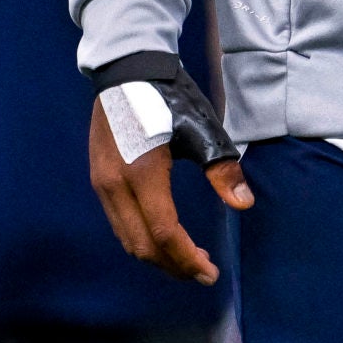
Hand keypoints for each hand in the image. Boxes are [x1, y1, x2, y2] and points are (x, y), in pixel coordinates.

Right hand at [86, 99, 252, 284]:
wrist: (128, 69)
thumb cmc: (170, 97)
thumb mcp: (202, 130)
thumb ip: (223, 170)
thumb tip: (243, 204)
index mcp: (142, 174)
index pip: (164, 234)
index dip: (187, 259)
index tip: (210, 272)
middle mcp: (114, 185)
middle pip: (142, 245)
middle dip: (173, 265)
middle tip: (202, 271)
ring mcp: (102, 184)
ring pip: (127, 238)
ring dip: (157, 255)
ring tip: (187, 258)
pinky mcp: (99, 179)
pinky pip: (119, 222)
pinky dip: (142, 238)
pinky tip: (164, 235)